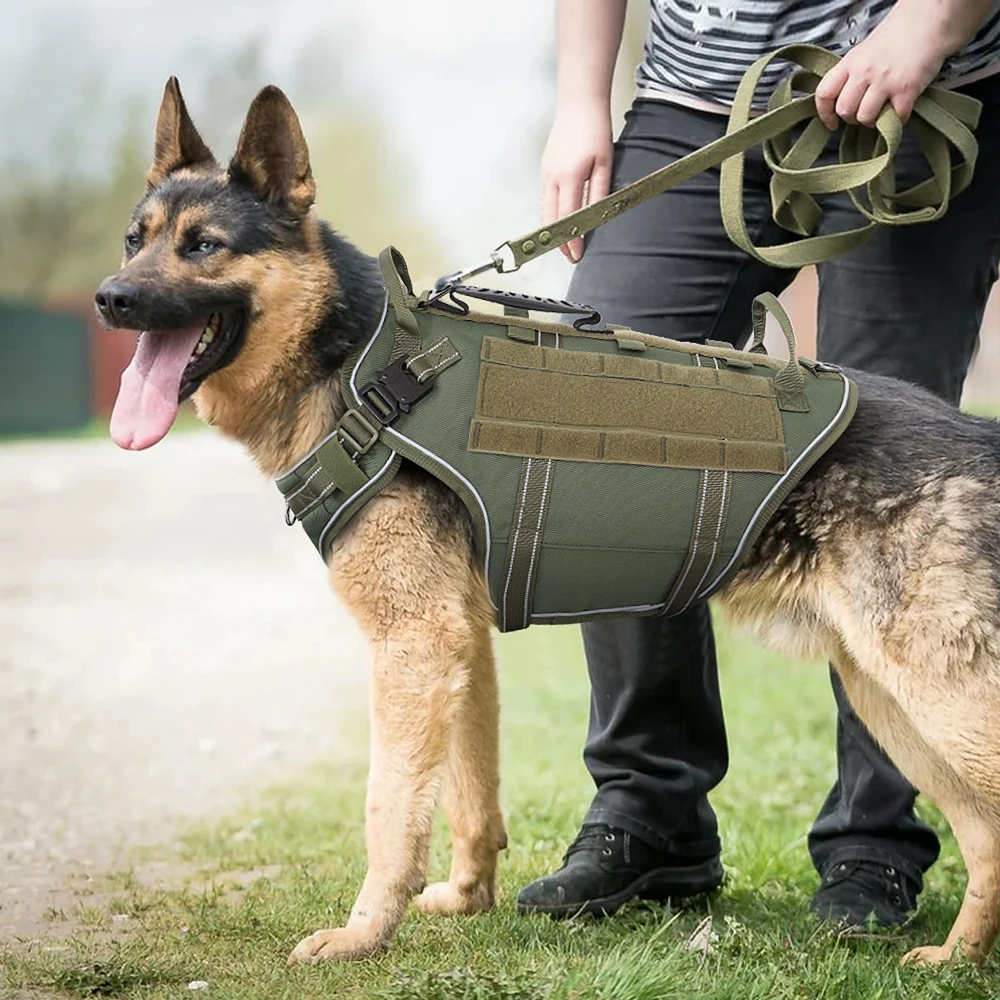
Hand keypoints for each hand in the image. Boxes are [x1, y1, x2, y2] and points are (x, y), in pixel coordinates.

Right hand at [540, 103, 612, 262]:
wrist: (579, 104)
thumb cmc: (595, 129)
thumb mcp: (605, 162)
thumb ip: (599, 191)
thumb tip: (596, 215)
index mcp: (569, 177)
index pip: (568, 217)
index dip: (571, 238)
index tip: (576, 254)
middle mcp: (552, 178)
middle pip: (551, 219)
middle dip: (558, 241)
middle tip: (569, 256)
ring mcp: (546, 173)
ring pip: (544, 210)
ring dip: (551, 230)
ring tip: (562, 244)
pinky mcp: (545, 169)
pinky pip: (544, 198)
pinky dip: (549, 214)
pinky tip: (556, 222)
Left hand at [814, 5, 949, 127]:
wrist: (930, 21)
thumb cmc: (898, 37)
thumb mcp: (864, 52)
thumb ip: (851, 75)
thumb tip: (841, 101)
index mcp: (851, 62)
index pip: (825, 93)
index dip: (825, 114)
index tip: (832, 123)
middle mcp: (864, 71)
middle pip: (844, 110)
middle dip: (851, 118)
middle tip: (863, 112)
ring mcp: (885, 81)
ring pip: (865, 117)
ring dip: (872, 121)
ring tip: (881, 111)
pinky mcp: (907, 90)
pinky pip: (894, 118)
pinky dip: (897, 120)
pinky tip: (900, 109)